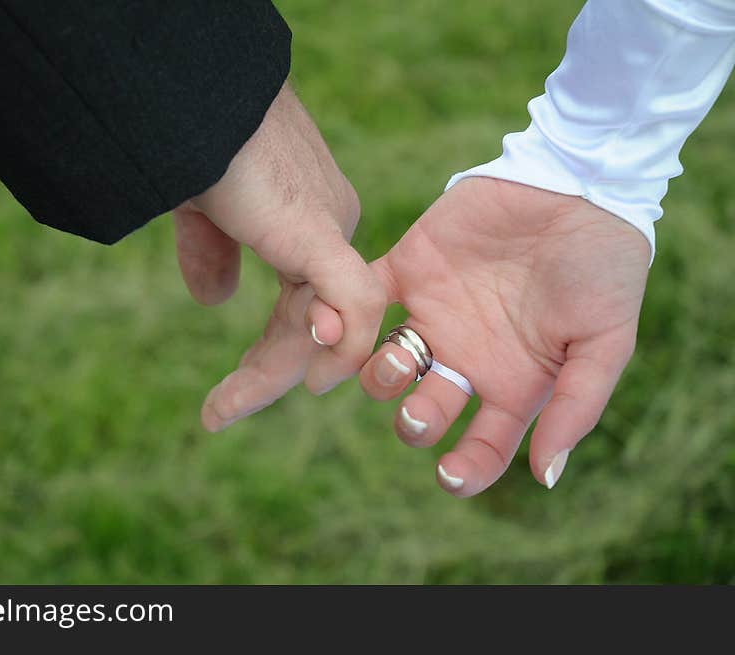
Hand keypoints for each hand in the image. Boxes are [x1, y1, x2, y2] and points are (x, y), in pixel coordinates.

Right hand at [173, 82, 384, 430]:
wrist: (193, 99)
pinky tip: (299, 382)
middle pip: (316, 324)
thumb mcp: (202, 210)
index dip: (269, 350)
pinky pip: (354, 306)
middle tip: (219, 413)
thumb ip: (213, 253)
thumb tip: (213, 301)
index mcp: (307, 222)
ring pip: (331, 326)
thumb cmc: (194, 140)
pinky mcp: (321, 235)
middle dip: (268, 371)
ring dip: (275, 374)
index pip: (302, 305)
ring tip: (222, 409)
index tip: (229, 391)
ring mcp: (332, 231)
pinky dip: (335, 348)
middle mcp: (332, 229)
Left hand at [310, 177, 650, 494]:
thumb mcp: (605, 342)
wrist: (578, 186)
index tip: (448, 476)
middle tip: (419, 410)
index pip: (482, 445)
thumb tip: (546, 477)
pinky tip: (340, 326)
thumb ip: (576, 406)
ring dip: (379, 378)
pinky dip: (341, 315)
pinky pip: (362, 300)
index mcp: (514, 383)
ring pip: (384, 366)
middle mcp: (467, 357)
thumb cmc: (604, 268)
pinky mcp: (407, 270)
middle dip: (413, 423)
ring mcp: (434, 315)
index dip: (465, 471)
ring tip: (393, 363)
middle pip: (423, 411)